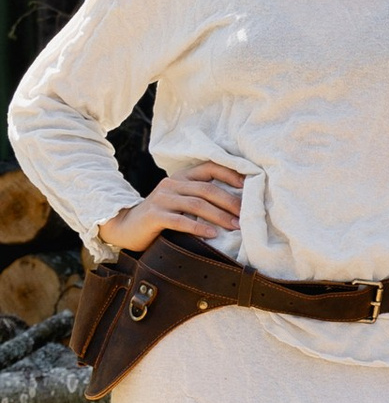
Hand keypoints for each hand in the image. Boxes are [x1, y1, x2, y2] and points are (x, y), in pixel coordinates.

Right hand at [99, 161, 244, 255]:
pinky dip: (198, 227)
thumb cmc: (161, 217)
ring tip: (235, 227)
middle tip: (246, 216)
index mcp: (181, 177)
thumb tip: (237, 206)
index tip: (248, 185)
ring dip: (219, 216)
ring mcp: (162, 199)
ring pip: (196, 204)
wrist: (126, 227)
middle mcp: (171, 184)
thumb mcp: (180, 202)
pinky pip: (180, 220)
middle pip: (207, 189)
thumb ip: (200, 198)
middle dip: (230, 202)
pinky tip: (212, 234)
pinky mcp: (154, 215)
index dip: (230, 174)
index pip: (209, 167)